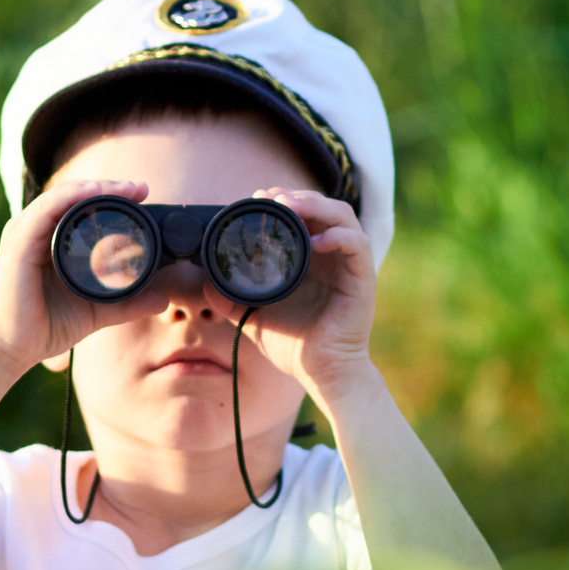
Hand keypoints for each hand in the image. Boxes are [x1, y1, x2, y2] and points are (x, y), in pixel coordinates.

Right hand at [0, 177, 163, 376]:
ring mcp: (24, 234)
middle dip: (109, 187)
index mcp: (49, 239)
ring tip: (125, 188)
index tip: (143, 195)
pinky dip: (71, 197)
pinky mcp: (18, 244)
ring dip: (95, 187)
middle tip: (141, 188)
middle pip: (74, 194)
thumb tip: (163, 298)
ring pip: (61, 196)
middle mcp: (34, 230)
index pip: (81, 205)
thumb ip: (128, 303)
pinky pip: (46, 210)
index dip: (111, 196)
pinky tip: (93, 193)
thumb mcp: (97, 310)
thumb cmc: (46, 327)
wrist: (12, 350)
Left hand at [236, 189, 378, 407]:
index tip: (256, 197)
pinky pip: (357, 245)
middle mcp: (332, 255)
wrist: (321, 373)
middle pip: (323, 206)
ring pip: (342, 216)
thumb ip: (231, 300)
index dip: (283, 199)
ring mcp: (349, 265)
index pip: (303, 213)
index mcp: (311, 258)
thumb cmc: (294, 345)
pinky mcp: (362, 279)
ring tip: (289, 206)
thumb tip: (206, 284)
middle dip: (297, 195)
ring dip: (316, 205)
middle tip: (271, 196)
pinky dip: (338, 236)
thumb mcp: (255, 317)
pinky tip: (316, 241)